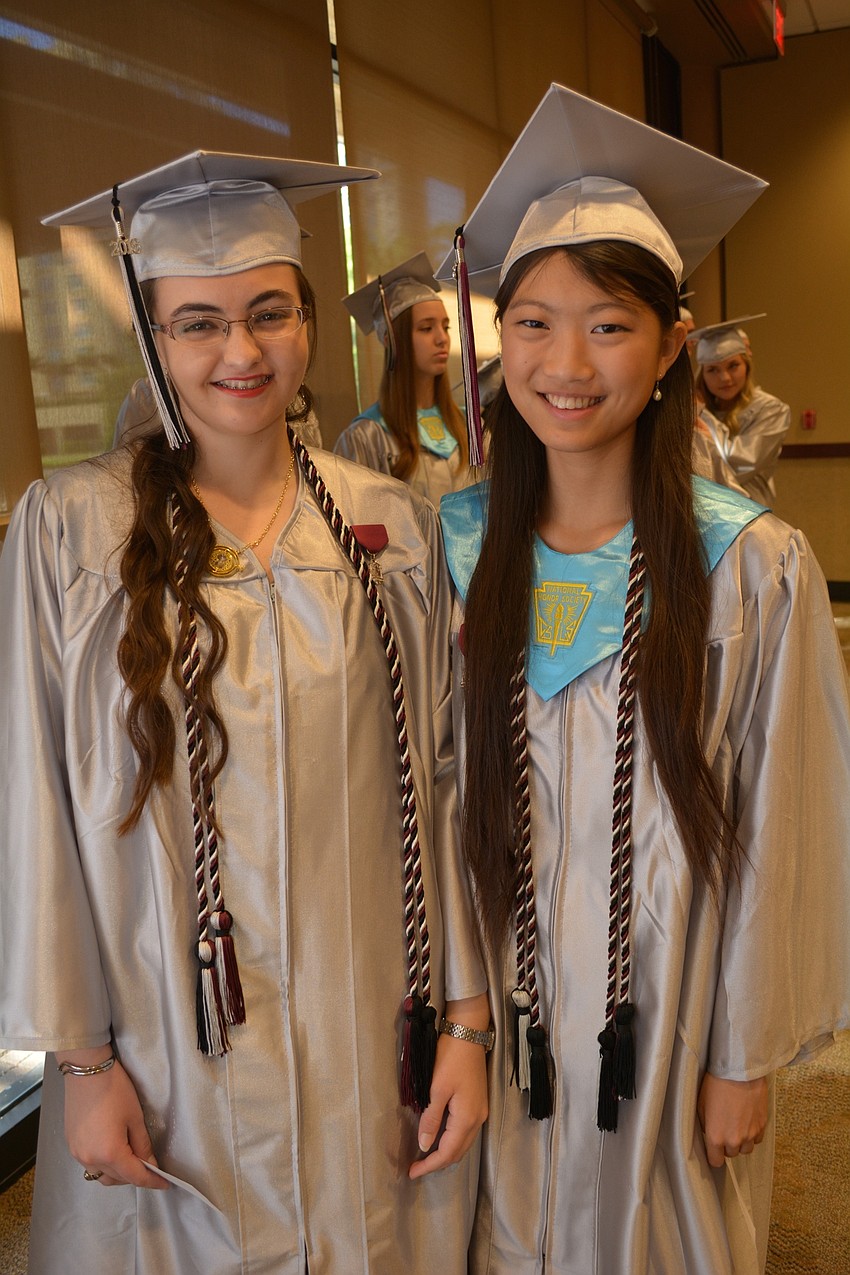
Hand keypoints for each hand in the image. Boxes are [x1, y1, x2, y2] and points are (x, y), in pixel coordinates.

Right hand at [62, 1054, 167, 1188]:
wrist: (87, 1071)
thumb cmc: (114, 1090)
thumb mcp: (135, 1118)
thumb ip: (143, 1145)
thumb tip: (150, 1164)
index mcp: (110, 1153)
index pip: (135, 1176)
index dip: (152, 1181)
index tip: (164, 1183)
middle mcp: (91, 1159)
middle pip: (117, 1179)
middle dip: (135, 1177)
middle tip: (151, 1167)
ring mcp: (78, 1154)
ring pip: (102, 1175)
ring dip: (118, 1173)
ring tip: (132, 1160)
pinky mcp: (72, 1145)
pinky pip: (90, 1165)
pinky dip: (104, 1164)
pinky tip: (113, 1151)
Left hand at [408, 1031, 488, 1179]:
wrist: (468, 1033)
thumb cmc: (450, 1058)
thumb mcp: (436, 1088)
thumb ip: (431, 1119)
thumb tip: (425, 1145)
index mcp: (467, 1118)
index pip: (448, 1153)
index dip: (429, 1165)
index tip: (412, 1173)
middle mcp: (477, 1119)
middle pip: (458, 1152)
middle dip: (437, 1163)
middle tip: (417, 1168)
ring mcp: (481, 1111)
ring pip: (464, 1144)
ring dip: (446, 1153)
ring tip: (426, 1157)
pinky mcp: (479, 1104)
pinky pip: (466, 1133)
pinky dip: (453, 1141)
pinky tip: (440, 1137)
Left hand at [697, 1071, 768, 1168]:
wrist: (739, 1071)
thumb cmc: (716, 1084)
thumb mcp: (701, 1105)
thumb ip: (706, 1125)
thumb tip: (710, 1132)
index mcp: (716, 1137)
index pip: (716, 1161)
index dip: (714, 1156)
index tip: (713, 1150)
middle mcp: (734, 1140)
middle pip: (731, 1154)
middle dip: (727, 1145)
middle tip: (724, 1128)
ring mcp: (750, 1134)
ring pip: (746, 1149)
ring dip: (741, 1141)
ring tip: (737, 1124)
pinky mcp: (762, 1126)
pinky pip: (757, 1139)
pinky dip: (753, 1134)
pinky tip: (748, 1120)